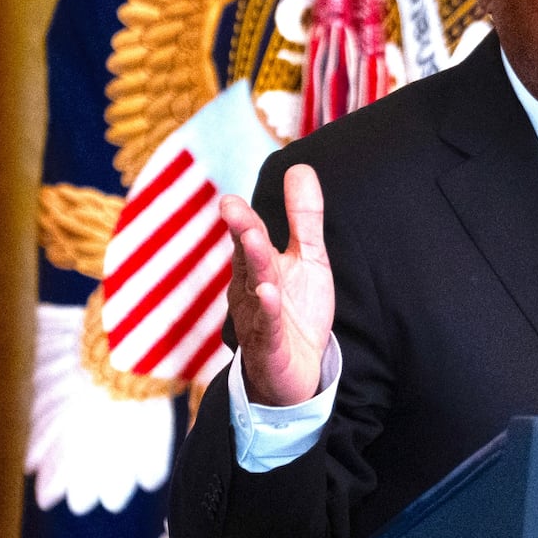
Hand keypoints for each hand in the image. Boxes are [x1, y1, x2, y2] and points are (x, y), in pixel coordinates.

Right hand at [222, 164, 335, 406]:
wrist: (295, 371)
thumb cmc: (296, 310)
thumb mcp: (307, 259)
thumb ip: (304, 217)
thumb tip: (299, 165)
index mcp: (257, 266)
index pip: (249, 236)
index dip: (242, 219)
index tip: (230, 200)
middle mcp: (250, 289)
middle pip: (248, 257)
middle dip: (242, 232)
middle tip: (232, 207)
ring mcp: (258, 319)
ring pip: (256, 289)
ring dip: (255, 264)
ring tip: (255, 239)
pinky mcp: (271, 347)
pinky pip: (268, 327)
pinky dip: (268, 311)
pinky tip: (269, 294)